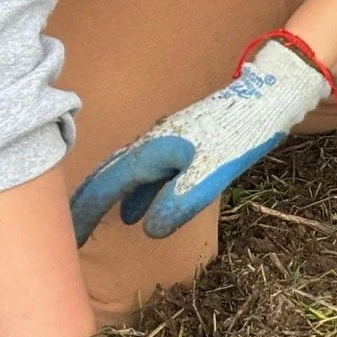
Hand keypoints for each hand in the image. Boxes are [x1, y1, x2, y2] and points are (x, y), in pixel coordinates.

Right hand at [70, 39, 327, 242]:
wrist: (267, 98)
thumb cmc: (241, 133)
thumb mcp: (212, 173)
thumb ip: (179, 202)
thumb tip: (149, 230)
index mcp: (151, 149)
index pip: (106, 185)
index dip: (86, 212)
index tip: (69, 238)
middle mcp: (150, 142)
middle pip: (107, 176)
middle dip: (87, 206)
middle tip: (70, 236)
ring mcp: (163, 141)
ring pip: (124, 174)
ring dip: (106, 200)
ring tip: (92, 226)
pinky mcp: (179, 143)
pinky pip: (144, 173)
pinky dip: (132, 194)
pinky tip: (134, 214)